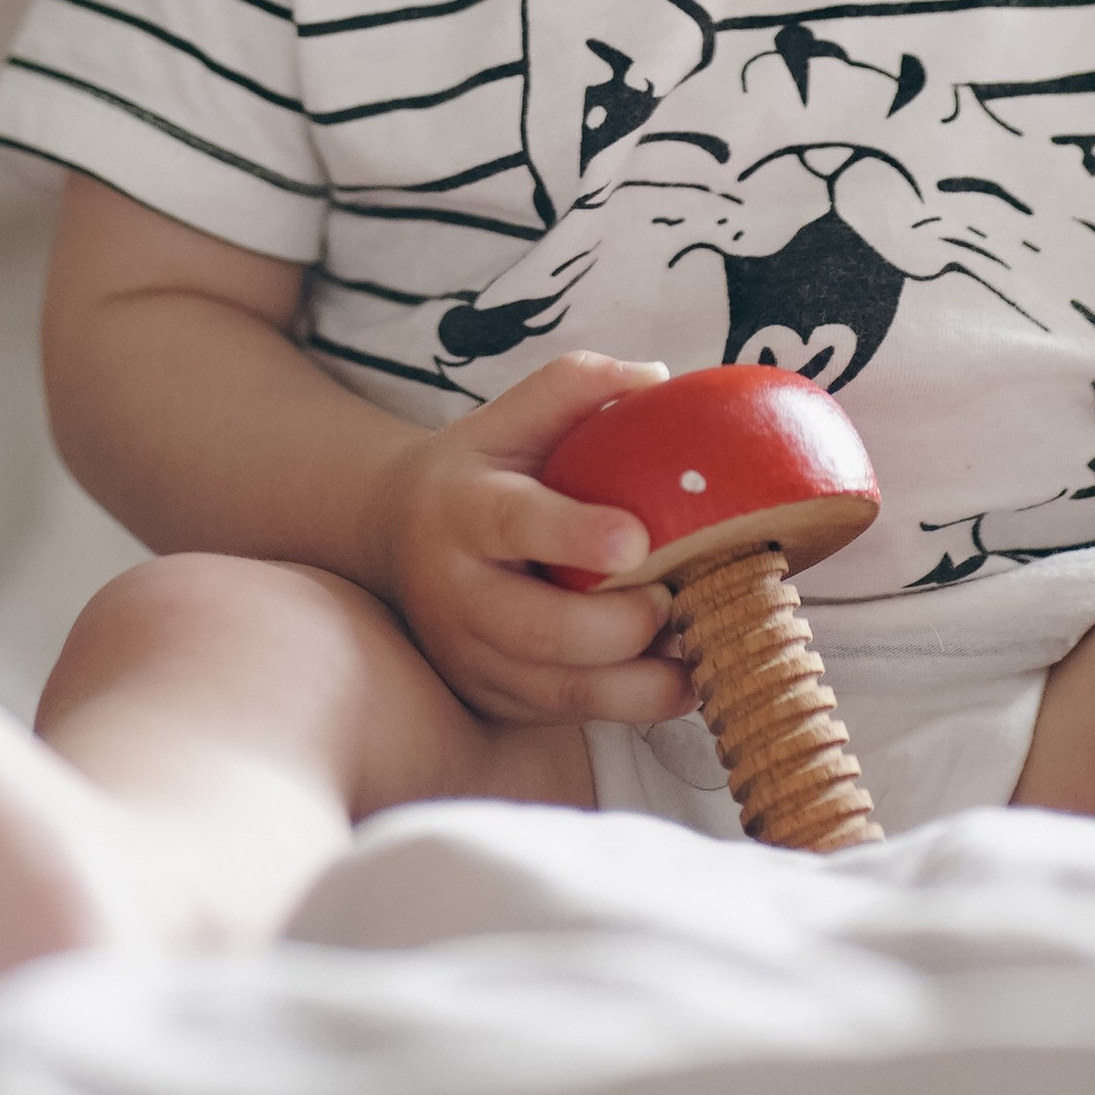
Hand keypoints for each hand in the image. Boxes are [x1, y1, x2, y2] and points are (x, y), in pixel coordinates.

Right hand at [364, 352, 693, 728]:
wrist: (396, 537)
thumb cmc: (480, 470)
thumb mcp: (511, 417)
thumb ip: (575, 388)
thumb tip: (657, 380)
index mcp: (462, 509)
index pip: (513, 524)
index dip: (574, 534)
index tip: (637, 540)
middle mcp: (457, 592)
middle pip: (538, 630)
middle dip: (619, 626)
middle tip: (677, 599)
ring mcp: (471, 655)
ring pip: (559, 690)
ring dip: (640, 682)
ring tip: (699, 650)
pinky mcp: (492, 697)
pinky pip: (568, 715)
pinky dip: (633, 705)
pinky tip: (682, 679)